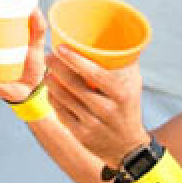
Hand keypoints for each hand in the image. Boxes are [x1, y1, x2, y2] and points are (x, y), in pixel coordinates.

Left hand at [46, 43, 149, 165]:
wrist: (127, 147)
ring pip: (65, 99)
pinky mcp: (81, 136)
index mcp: (121, 95)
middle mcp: (107, 110)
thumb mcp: (134, 85)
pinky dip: (54, 99)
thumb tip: (116, 35)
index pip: (95, 74)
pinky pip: (61, 113)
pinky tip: (51, 90)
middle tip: (48, 56)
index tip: (60, 48)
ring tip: (47, 72)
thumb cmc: (128, 107)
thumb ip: (124, 63)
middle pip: (75, 85)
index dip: (75, 60)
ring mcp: (93, 125)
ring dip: (52, 83)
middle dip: (58, 68)